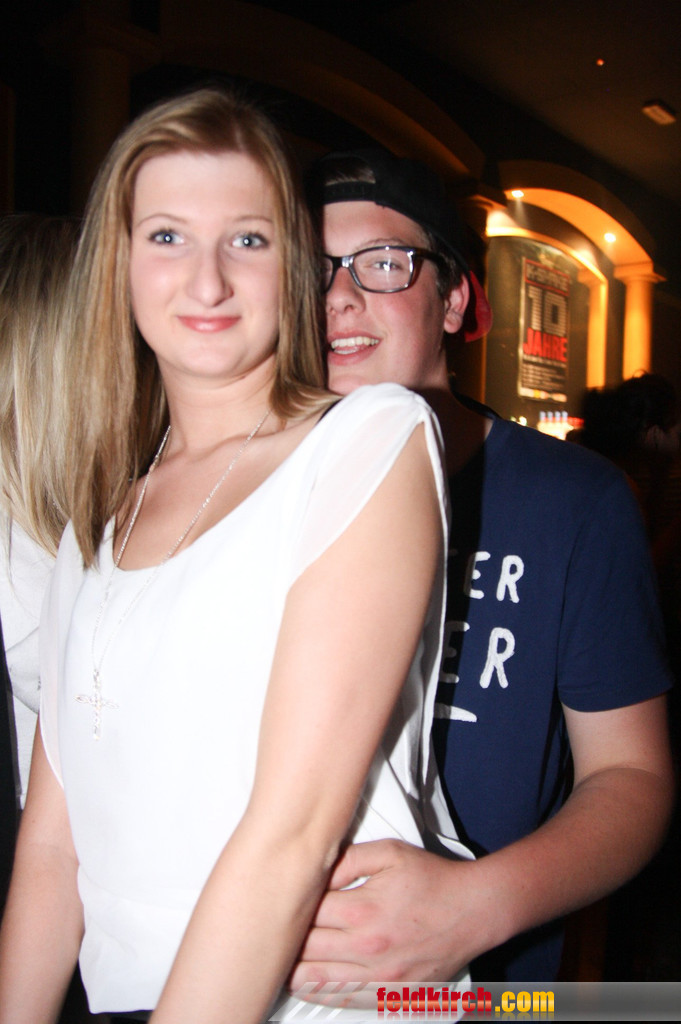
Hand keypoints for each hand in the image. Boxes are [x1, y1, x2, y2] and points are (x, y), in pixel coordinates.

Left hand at [289, 839, 487, 989]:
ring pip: (316, 981)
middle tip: (270, 927)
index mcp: (363, 910)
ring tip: (277, 958)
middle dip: (285, 938)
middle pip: (305, 950)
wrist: (474, 910)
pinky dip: (317, 992)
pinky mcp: (388, 993)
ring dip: (293, 970)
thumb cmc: (433, 879)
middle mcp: (367, 949)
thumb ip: (348, 859)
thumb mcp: (390, 853)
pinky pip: (342, 999)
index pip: (306, 913)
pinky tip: (303, 981)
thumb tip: (316, 869)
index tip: (278, 898)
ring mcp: (378, 977)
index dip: (288, 905)